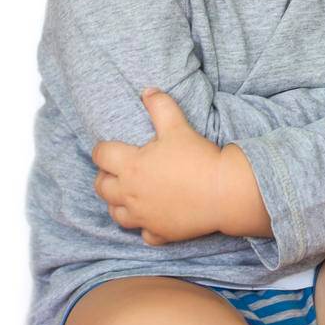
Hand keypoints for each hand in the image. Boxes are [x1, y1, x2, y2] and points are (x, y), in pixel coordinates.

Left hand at [92, 88, 223, 245]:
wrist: (224, 191)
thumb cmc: (198, 158)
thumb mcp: (178, 127)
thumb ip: (160, 107)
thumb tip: (147, 90)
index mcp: (131, 166)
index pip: (101, 155)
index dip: (103, 149)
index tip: (110, 147)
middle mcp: (130, 194)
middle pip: (102, 187)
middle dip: (105, 177)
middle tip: (120, 170)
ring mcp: (143, 216)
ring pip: (116, 214)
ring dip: (118, 203)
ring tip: (130, 194)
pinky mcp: (159, 233)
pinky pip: (144, 234)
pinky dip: (145, 227)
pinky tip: (154, 218)